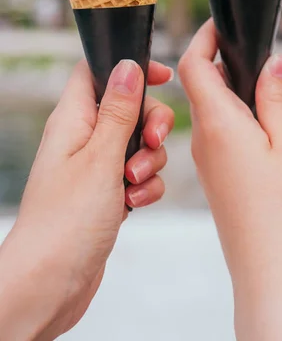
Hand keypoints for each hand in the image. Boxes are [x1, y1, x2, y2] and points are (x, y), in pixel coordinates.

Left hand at [0, 59, 173, 340]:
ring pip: (138, 145)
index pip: (98, 71)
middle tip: (150, 144)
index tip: (162, 77)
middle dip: (150, 125)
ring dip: (149, 162)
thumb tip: (128, 67)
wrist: (51, 282)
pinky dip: (144, 188)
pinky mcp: (105, 192)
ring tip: (133, 186)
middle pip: (128, 108)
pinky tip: (133, 206)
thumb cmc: (66, 221)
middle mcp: (82, 138)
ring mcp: (94, 166)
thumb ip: (118, 110)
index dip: (130, 68)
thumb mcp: (101, 157)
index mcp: (72, 119)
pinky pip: (137, 176)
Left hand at [179, 20, 281, 340]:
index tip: (223, 25)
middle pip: (197, 85)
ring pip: (207, 109)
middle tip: (257, 56)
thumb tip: (272, 61)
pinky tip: (259, 127)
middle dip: (222, 63)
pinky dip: (231, 118)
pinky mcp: (214, 177)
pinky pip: (213, 133)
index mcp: (215, 124)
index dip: (203, 39)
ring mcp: (205, 160)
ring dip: (229, 92)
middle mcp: (201, 139)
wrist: (270, 274)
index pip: (190, 65)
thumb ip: (274, 98)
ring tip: (265, 91)